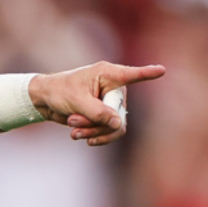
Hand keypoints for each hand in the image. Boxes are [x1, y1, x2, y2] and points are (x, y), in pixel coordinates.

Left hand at [30, 62, 167, 144]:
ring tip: (73, 128)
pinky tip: (79, 136)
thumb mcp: (76, 101)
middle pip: (120, 114)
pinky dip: (94, 136)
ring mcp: (110, 103)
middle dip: (97, 124)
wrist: (46, 101)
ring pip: (115, 127)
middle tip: (74, 122)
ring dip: (93, 131)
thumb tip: (119, 124)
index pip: (132, 75)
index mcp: (108, 74)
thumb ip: (98, 113)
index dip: (147, 73)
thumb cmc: (59, 92)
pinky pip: (109, 133)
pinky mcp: (105, 116)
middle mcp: (113, 88)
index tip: (162, 70)